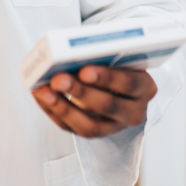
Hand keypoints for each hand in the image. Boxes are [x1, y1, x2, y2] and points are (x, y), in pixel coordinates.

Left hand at [32, 66, 156, 137]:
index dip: (106, 78)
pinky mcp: (94, 134)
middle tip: (58, 79)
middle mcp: (133, 112)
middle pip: (107, 105)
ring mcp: (113, 127)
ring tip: (43, 91)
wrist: (121, 86)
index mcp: (145, 87)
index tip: (84, 70)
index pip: (127, 83)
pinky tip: (41, 96)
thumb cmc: (119, 65)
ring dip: (62, 108)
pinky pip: (71, 129)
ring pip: (88, 125)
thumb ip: (106, 55)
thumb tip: (73, 51)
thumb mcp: (122, 58)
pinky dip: (53, 112)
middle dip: (80, 92)